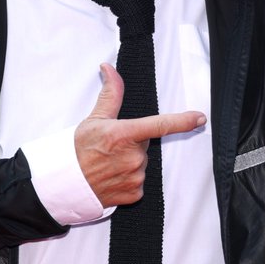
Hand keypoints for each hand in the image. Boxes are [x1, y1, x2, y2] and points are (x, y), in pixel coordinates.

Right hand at [74, 63, 205, 205]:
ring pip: (142, 164)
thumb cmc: (78, 151)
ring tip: (109, 164)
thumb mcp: (94, 119)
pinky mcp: (134, 193)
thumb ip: (110, 94)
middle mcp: (132, 157)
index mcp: (124, 135)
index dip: (183, 121)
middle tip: (112, 148)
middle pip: (145, 145)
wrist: (65, 183)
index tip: (199, 118)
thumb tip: (109, 69)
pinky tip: (112, 177)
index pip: (160, 125)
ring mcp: (134, 176)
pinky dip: (128, 179)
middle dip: (133, 144)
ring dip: (130, 162)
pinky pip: (138, 182)